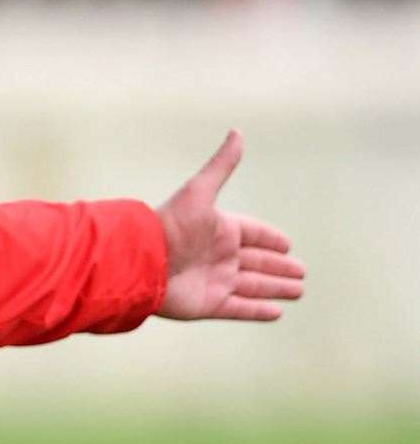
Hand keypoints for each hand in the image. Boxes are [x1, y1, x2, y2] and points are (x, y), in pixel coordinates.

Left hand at [157, 130, 304, 320]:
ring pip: (254, 286)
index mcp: (220, 231)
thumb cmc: (170, 226)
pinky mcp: (209, 304)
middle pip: (257, 262)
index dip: (270, 239)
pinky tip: (277, 312)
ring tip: (298, 290)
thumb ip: (221, 166)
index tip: (288, 244)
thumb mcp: (199, 192)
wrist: (141, 262)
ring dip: (275, 288)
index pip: (253, 234)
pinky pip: (240, 308)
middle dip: (279, 267)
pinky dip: (258, 311)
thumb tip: (237, 131)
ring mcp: (215, 281)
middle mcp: (219, 257)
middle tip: (301, 272)